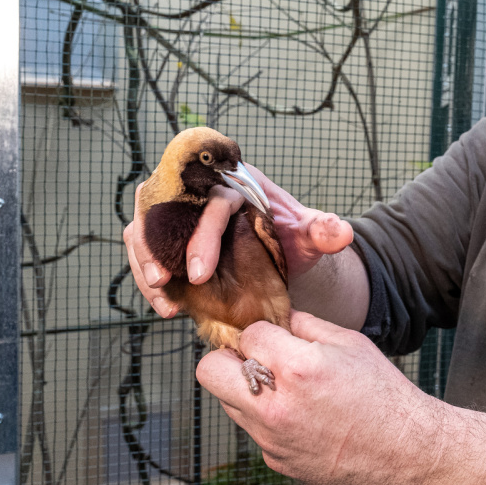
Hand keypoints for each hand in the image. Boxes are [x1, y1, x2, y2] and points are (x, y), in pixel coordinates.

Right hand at [123, 164, 353, 317]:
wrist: (280, 254)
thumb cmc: (292, 237)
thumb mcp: (311, 233)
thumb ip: (324, 231)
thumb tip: (341, 232)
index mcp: (236, 181)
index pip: (210, 201)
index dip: (201, 236)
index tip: (200, 274)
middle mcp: (203, 189)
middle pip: (164, 205)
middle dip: (156, 244)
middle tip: (163, 280)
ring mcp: (182, 213)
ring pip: (146, 225)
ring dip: (145, 259)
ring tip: (160, 294)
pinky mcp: (170, 237)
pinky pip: (146, 247)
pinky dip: (147, 273)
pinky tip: (165, 303)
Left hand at [197, 311, 445, 484]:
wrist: (406, 453)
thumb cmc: (385, 398)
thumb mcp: (351, 344)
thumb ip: (306, 326)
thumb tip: (278, 319)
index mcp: (298, 368)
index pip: (246, 334)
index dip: (262, 330)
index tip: (274, 335)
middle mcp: (276, 406)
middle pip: (210, 371)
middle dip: (229, 357)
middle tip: (255, 357)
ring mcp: (272, 439)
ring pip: (228, 403)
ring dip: (246, 389)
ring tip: (285, 388)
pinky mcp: (276, 461)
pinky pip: (254, 431)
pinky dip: (268, 419)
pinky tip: (303, 417)